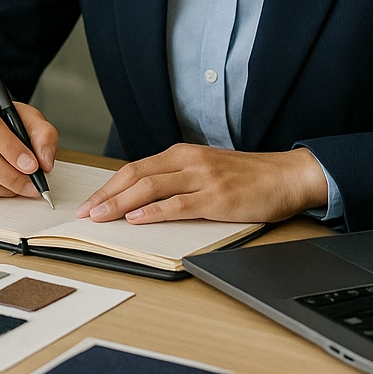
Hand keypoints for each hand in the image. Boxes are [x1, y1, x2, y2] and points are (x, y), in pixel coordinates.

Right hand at [0, 86, 57, 199]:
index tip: (32, 165)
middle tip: (31, 184)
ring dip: (2, 187)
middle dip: (11, 175)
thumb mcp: (26, 116)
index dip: (12, 149)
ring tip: (19, 186)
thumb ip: (42, 133)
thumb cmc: (0, 119)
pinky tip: (1, 186)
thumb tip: (44, 161)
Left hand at [76, 143, 327, 223]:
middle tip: (86, 213)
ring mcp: (202, 179)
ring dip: (121, 204)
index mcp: (181, 154)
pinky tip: (138, 220)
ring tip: (101, 217)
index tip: (90, 202)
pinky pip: (178, 205)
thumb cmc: (247, 177)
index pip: (134, 168)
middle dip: (106, 196)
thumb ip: (177, 178)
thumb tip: (142, 198)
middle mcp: (188, 161)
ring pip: (151, 188)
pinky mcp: (217, 198)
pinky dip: (154, 213)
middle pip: (135, 176)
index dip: (108, 186)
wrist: (287, 176)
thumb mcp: (205, 169)